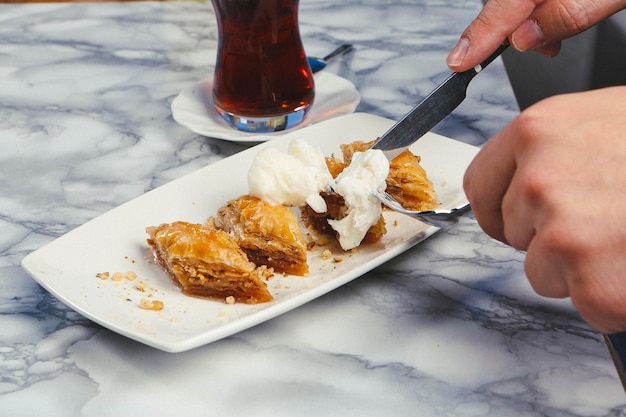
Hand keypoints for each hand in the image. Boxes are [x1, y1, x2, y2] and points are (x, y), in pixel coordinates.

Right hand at [447, 0, 625, 70]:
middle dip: (515, 29)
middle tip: (544, 47)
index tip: (459, 61)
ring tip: (557, 33)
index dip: (478, 38)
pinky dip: (542, 5)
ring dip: (531, 19)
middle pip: (506, 1)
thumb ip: (567, 14)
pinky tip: (560, 11)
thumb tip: (527, 38)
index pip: (502, 8)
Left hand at [463, 86, 625, 332]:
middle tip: (606, 222)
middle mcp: (539, 180)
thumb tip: (521, 180)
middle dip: (550, 237)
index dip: (501, 209)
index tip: (516, 220)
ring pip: (544, 272)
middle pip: (514, 233)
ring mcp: (563, 233)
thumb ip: (553, 149)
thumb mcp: (605, 121)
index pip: (481, 187)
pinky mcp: (593, 283)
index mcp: (538, 132)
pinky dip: (615, 298)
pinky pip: (586, 304)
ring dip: (582, 269)